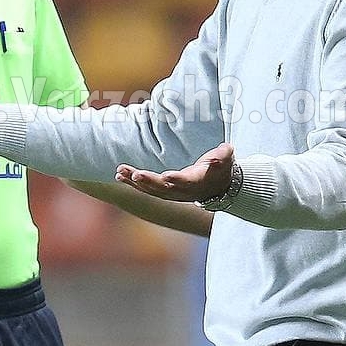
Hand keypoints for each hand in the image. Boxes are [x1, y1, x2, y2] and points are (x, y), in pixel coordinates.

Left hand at [115, 142, 234, 203]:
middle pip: (164, 188)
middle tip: (136, 174)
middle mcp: (182, 190)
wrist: (218, 187)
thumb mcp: (226, 159)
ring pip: (151, 189)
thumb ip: (222, 155)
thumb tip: (222, 152)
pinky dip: (132, 183)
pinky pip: (146, 189)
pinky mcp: (164, 191)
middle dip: (149, 181)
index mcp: (197, 181)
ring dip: (135, 182)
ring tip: (120, 172)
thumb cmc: (221, 168)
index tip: (167, 176)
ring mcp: (172, 193)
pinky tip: (119, 175)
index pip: (187, 182)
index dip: (178, 180)